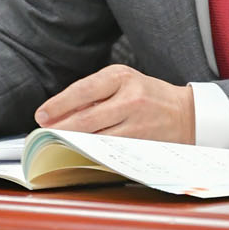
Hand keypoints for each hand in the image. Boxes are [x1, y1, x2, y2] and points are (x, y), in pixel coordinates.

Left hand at [34, 65, 195, 142]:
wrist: (186, 114)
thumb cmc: (148, 96)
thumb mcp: (124, 83)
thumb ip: (95, 94)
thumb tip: (60, 113)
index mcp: (121, 76)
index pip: (82, 90)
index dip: (58, 105)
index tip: (42, 115)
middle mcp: (130, 98)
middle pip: (86, 119)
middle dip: (60, 129)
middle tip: (43, 135)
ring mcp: (137, 122)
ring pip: (97, 138)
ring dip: (73, 144)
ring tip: (56, 145)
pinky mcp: (142, 142)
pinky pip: (110, 150)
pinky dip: (92, 152)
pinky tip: (80, 153)